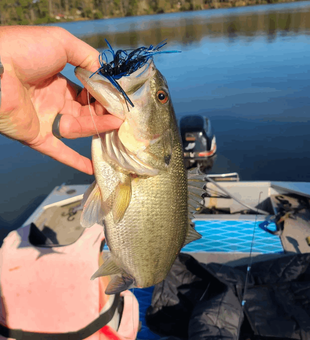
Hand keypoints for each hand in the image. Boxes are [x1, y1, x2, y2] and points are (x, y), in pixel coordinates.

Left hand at [0, 26, 121, 174]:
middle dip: (103, 113)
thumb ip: (87, 56)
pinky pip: (58, 152)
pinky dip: (75, 161)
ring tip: (117, 126)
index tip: (118, 99)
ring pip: (77, 128)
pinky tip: (92, 168)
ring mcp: (45, 119)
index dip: (102, 95)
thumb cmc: (25, 51)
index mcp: (56, 80)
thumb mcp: (61, 43)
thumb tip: (106, 74)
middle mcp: (52, 100)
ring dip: (97, 128)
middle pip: (85, 111)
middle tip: (121, 115)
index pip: (86, 91)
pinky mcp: (37, 137)